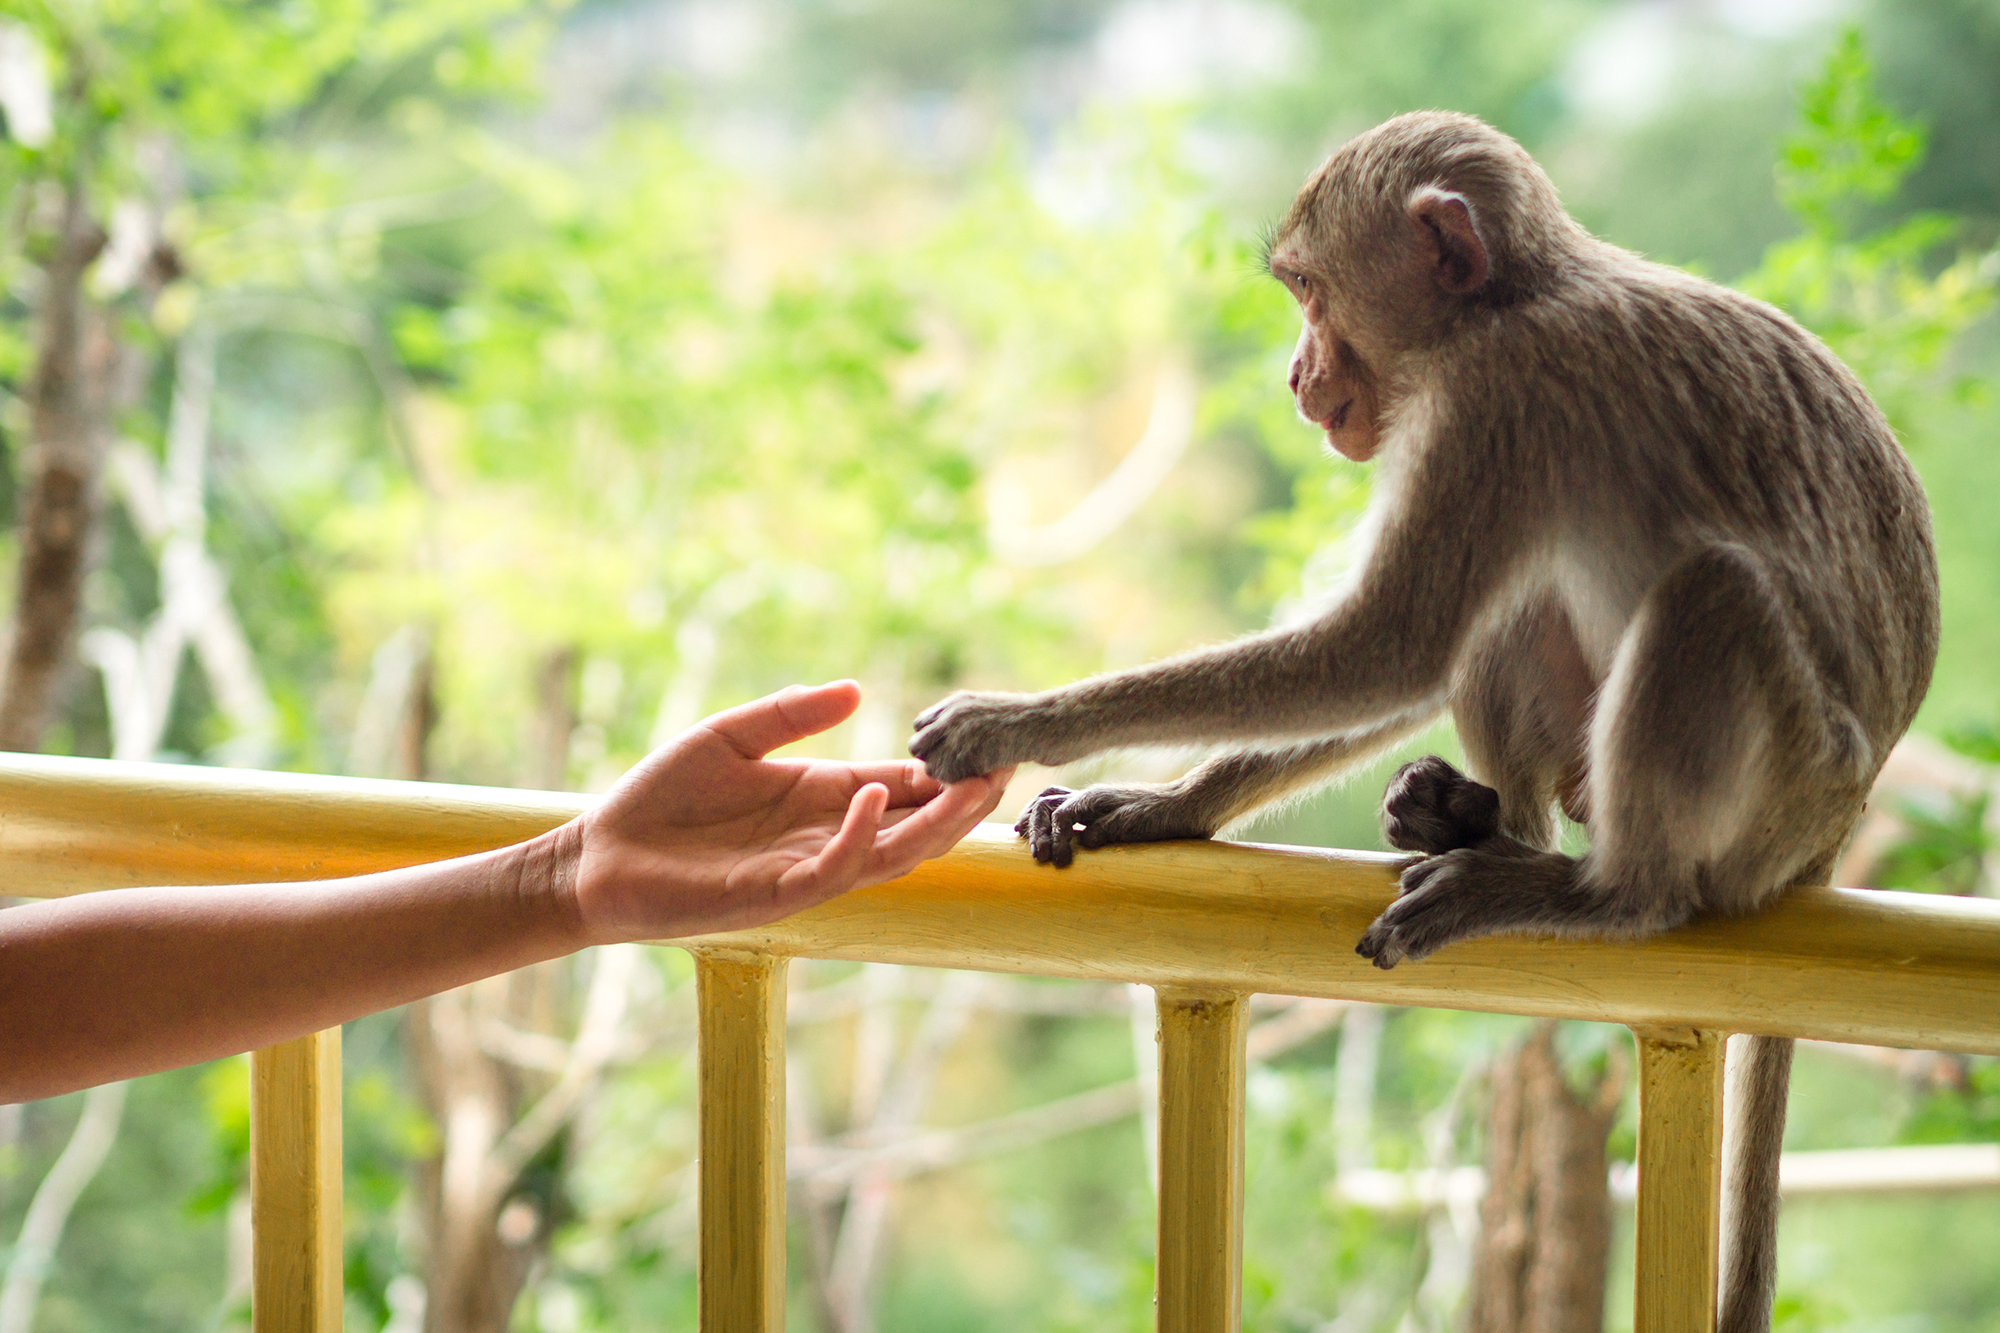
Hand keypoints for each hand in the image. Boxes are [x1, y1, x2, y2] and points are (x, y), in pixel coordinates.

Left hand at [570, 681, 1011, 941]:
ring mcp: (804, 869)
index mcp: (820, 798)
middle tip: (1005, 771)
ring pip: (890, 855)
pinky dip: (858, 838)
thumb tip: (856, 688)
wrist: (598, 855)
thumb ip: (792, 713)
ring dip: (933, 826)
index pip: (898, 786)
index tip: (987, 746)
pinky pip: (832, 870)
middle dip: (960, 803)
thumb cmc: (661, 798)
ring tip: (971, 788)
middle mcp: (823, 837)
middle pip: (912, 826)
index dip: (943, 772)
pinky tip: (873, 798)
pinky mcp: (774, 895)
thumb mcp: (730, 735)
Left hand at [908, 689, 1043, 782]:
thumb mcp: (992, 711)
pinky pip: (950, 778)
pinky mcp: (972, 753)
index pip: (921, 726)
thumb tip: (950, 743)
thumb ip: (967, 721)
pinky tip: (983, 780)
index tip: (949, 755)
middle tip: (956, 772)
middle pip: (918, 746)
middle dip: (932, 761)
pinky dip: (961, 786)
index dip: (932, 744)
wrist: (1056, 722)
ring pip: (930, 766)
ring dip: (947, 776)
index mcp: (957, 702)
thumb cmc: (1034, 721)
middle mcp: (952, 715)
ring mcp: (960, 733)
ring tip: (973, 776)